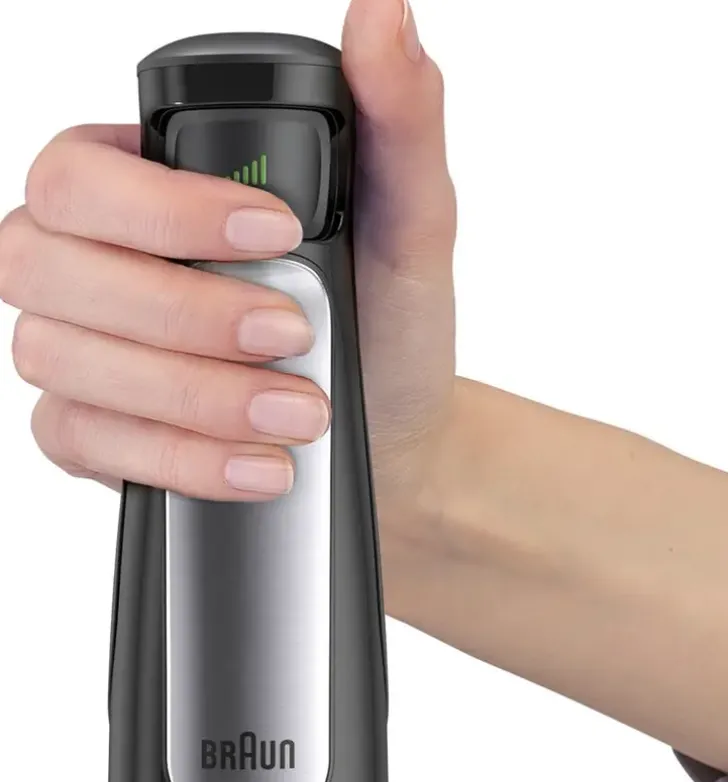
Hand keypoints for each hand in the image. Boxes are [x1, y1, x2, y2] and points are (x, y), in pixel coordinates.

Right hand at [0, 0, 455, 510]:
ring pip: (59, 357)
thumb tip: (384, 15)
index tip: (276, 232)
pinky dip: (176, 458)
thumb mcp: (407, 223)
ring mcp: (79, 349)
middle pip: (45, 264)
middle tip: (291, 334)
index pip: (80, 173)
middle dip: (179, 310)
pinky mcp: (90, 431)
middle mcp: (89, 262)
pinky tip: (255, 466)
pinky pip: (83, 441)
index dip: (161, 207)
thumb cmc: (386, 323)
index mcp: (141, 187)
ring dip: (187, 393)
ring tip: (298, 413)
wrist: (392, 435)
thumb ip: (395, 121)